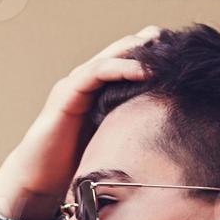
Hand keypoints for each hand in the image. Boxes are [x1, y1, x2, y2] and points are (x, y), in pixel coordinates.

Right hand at [0, 26, 160, 219]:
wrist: (39, 179)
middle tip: (176, 40)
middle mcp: (86, 83)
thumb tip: (168, 128)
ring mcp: (75, 86)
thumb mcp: (114, 139)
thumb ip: (132, 126)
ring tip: (164, 49)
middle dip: (148, 44)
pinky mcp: (67, 95)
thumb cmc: (74, 164)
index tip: (180, 54)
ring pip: (110, 56)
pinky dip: (120, 68)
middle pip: (120, 51)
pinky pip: (96, 73)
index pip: (127, 62)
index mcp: (98, 91)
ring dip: (137, 51)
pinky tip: (143, 71)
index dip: (151, 54)